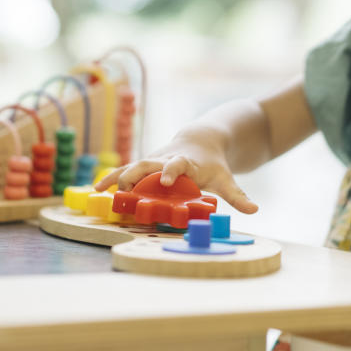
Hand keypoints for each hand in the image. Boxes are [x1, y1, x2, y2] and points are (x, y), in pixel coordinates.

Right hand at [93, 133, 258, 213]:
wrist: (201, 140)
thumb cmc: (213, 164)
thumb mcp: (226, 180)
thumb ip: (237, 196)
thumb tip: (255, 210)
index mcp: (185, 162)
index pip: (177, 164)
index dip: (170, 171)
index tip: (165, 181)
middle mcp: (164, 158)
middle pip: (146, 163)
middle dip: (134, 175)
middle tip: (123, 189)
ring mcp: (152, 161)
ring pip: (131, 167)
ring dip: (115, 177)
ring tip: (98, 190)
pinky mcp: (144, 165)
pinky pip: (125, 172)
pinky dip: (112, 180)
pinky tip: (96, 190)